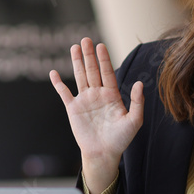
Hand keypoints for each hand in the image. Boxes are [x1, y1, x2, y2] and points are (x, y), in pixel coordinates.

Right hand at [50, 38, 143, 193]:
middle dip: (89, 55)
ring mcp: (85, 100)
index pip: (107, 73)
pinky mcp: (73, 109)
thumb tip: (139, 83)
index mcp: (112, 95)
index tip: (100, 46)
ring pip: (80, 77)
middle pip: (92, 71)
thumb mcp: (134, 121)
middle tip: (86, 39)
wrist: (103, 153)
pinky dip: (58, 84)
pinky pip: (64, 93)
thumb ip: (137, 102)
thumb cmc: (120, 139)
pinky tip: (54, 73)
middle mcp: (97, 94)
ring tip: (74, 47)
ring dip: (77, 62)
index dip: (104, 59)